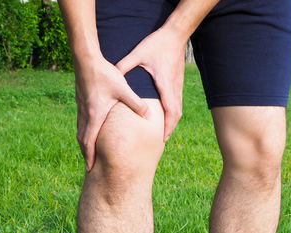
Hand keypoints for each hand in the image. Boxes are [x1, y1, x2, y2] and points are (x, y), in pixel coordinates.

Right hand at [75, 56, 148, 170]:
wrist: (86, 59)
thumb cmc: (104, 75)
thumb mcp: (123, 89)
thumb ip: (136, 103)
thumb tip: (148, 115)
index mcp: (95, 115)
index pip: (89, 142)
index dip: (89, 157)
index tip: (90, 169)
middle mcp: (85, 114)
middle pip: (82, 140)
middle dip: (85, 154)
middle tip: (89, 165)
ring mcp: (81, 108)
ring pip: (80, 131)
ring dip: (84, 143)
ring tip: (89, 152)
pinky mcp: (81, 102)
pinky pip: (81, 122)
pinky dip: (84, 132)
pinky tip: (90, 131)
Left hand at [116, 26, 186, 141]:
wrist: (176, 34)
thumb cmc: (158, 44)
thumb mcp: (139, 54)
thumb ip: (125, 65)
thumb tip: (112, 74)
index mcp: (165, 84)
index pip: (170, 111)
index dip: (167, 126)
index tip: (162, 138)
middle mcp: (174, 87)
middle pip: (177, 114)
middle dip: (170, 128)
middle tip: (163, 140)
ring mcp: (178, 85)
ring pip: (178, 109)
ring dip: (173, 121)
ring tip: (165, 131)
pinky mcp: (178, 81)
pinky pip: (177, 102)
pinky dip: (173, 112)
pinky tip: (167, 115)